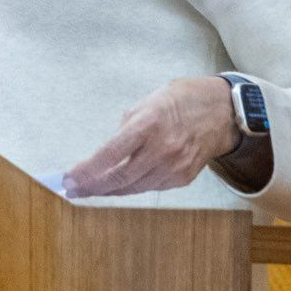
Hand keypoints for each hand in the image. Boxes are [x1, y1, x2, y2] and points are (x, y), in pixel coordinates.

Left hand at [63, 76, 236, 197]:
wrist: (223, 111)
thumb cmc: (182, 100)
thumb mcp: (147, 102)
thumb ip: (125, 128)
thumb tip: (106, 153)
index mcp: (148, 124)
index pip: (109, 154)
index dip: (86, 170)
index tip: (68, 178)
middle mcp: (162, 149)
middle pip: (120, 178)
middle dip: (91, 187)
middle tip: (73, 190)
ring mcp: (175, 166)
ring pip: (134, 188)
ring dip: (109, 190)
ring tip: (90, 189)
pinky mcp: (183, 178)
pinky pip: (151, 187)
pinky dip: (132, 187)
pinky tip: (119, 185)